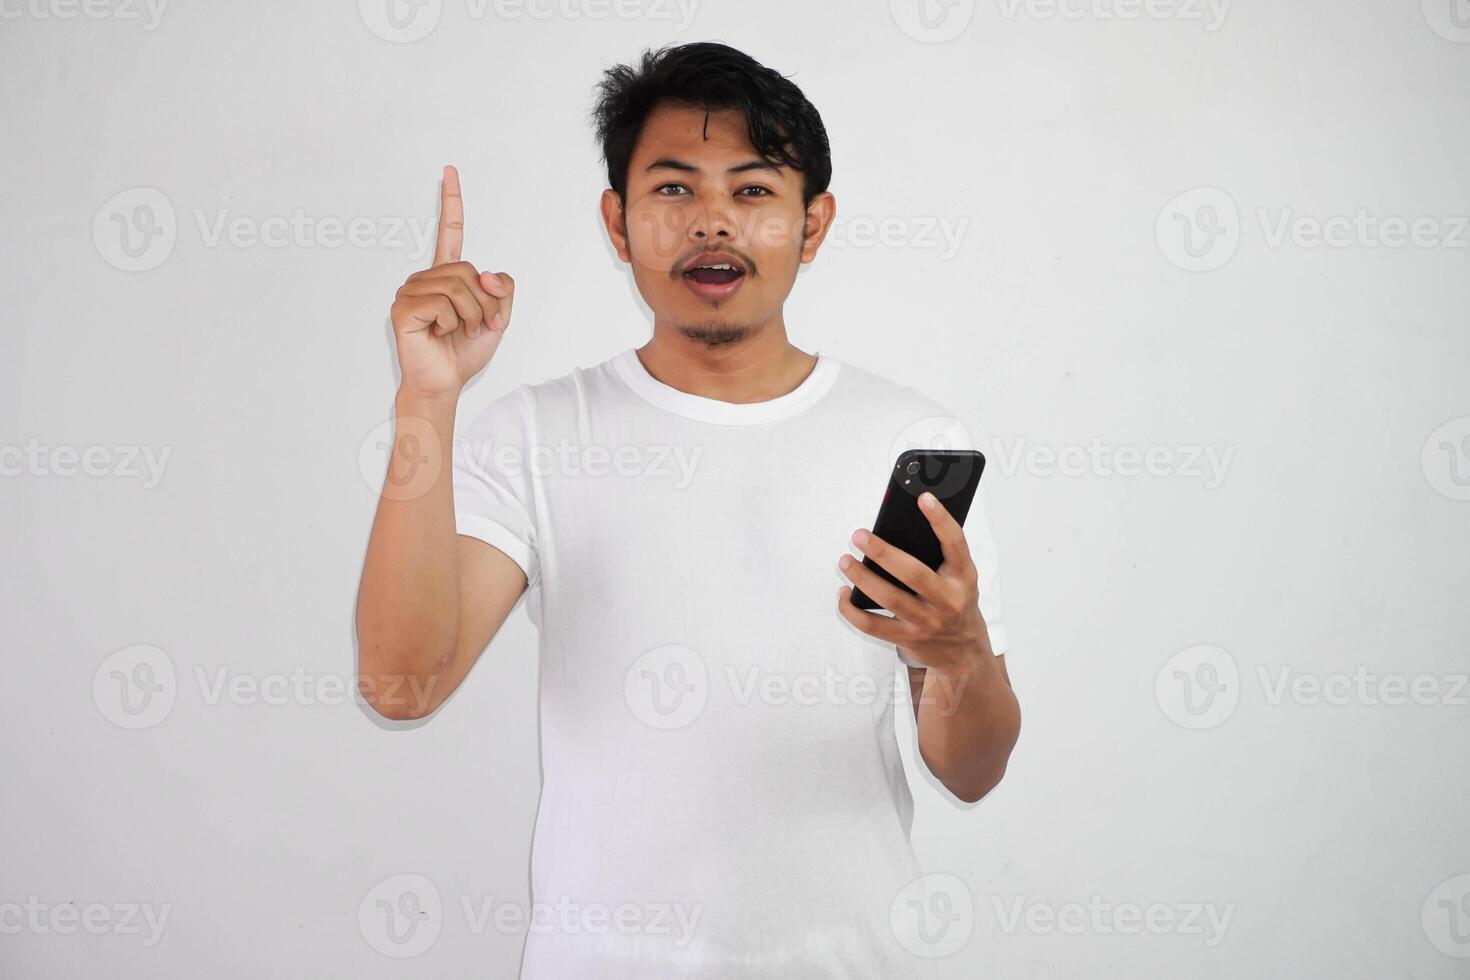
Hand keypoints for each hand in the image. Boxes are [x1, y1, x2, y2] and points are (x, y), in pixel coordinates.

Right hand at [390, 165, 515, 399]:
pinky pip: (442, 304)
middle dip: (485, 304)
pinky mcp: (403, 308)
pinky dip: (451, 323)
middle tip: (478, 326)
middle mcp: (425, 278)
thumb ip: (502, 289)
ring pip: (458, 287)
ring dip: (471, 316)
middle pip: (468, 271)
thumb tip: (487, 275)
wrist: (445, 381)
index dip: (451, 203)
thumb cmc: (464, 350)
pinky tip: (440, 334)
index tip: (449, 171)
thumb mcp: (499, 317)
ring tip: (459, 332)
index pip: (450, 233)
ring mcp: (410, 291)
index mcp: (446, 276)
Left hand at [836, 491, 993, 675]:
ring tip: (845, 560)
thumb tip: (898, 526)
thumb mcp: (959, 578)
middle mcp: (948, 600)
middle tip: (859, 535)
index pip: (955, 544)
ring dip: (862, 578)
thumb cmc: (955, 602)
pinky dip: (852, 609)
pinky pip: (873, 626)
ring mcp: (927, 622)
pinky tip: (844, 593)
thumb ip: (938, 555)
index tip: (923, 497)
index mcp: (963, 577)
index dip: (941, 520)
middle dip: (883, 552)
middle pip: (913, 574)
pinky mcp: (908, 638)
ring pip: (890, 599)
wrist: (963, 653)